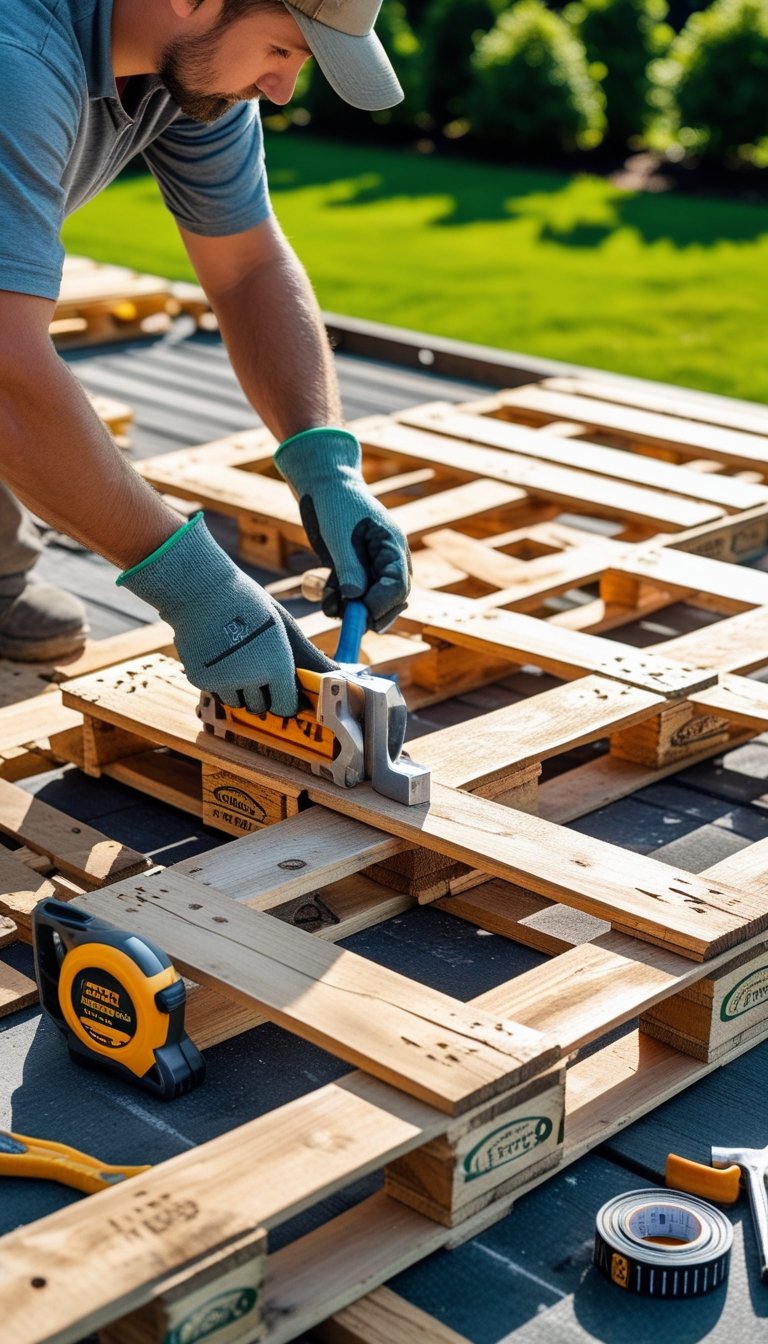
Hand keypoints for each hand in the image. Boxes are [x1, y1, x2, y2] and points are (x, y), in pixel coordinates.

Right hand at [117, 513, 334, 714]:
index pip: (285, 706)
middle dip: (261, 694)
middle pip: (260, 708)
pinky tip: (218, 655)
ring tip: (236, 659)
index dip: (285, 699)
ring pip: (236, 702)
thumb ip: (309, 657)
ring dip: (238, 690)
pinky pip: (215, 692)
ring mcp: (223, 681)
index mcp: (276, 666)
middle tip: (256, 666)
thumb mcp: (283, 626)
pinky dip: (218, 681)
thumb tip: (338, 674)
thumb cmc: (248, 605)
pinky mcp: (200, 680)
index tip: (281, 689)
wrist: (201, 590)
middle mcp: (251, 679)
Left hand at [275, 428, 411, 630]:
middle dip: (369, 613)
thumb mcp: (339, 534)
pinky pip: (353, 595)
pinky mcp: (356, 571)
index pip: (399, 586)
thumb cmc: (335, 503)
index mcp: (392, 547)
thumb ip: (349, 566)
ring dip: (350, 608)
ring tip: (327, 601)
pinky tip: (323, 592)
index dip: (382, 605)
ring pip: (370, 601)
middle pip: (390, 600)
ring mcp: (373, 567)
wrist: (323, 485)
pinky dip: (339, 600)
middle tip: (346, 622)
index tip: (360, 614)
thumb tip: (356, 597)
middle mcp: (388, 560)